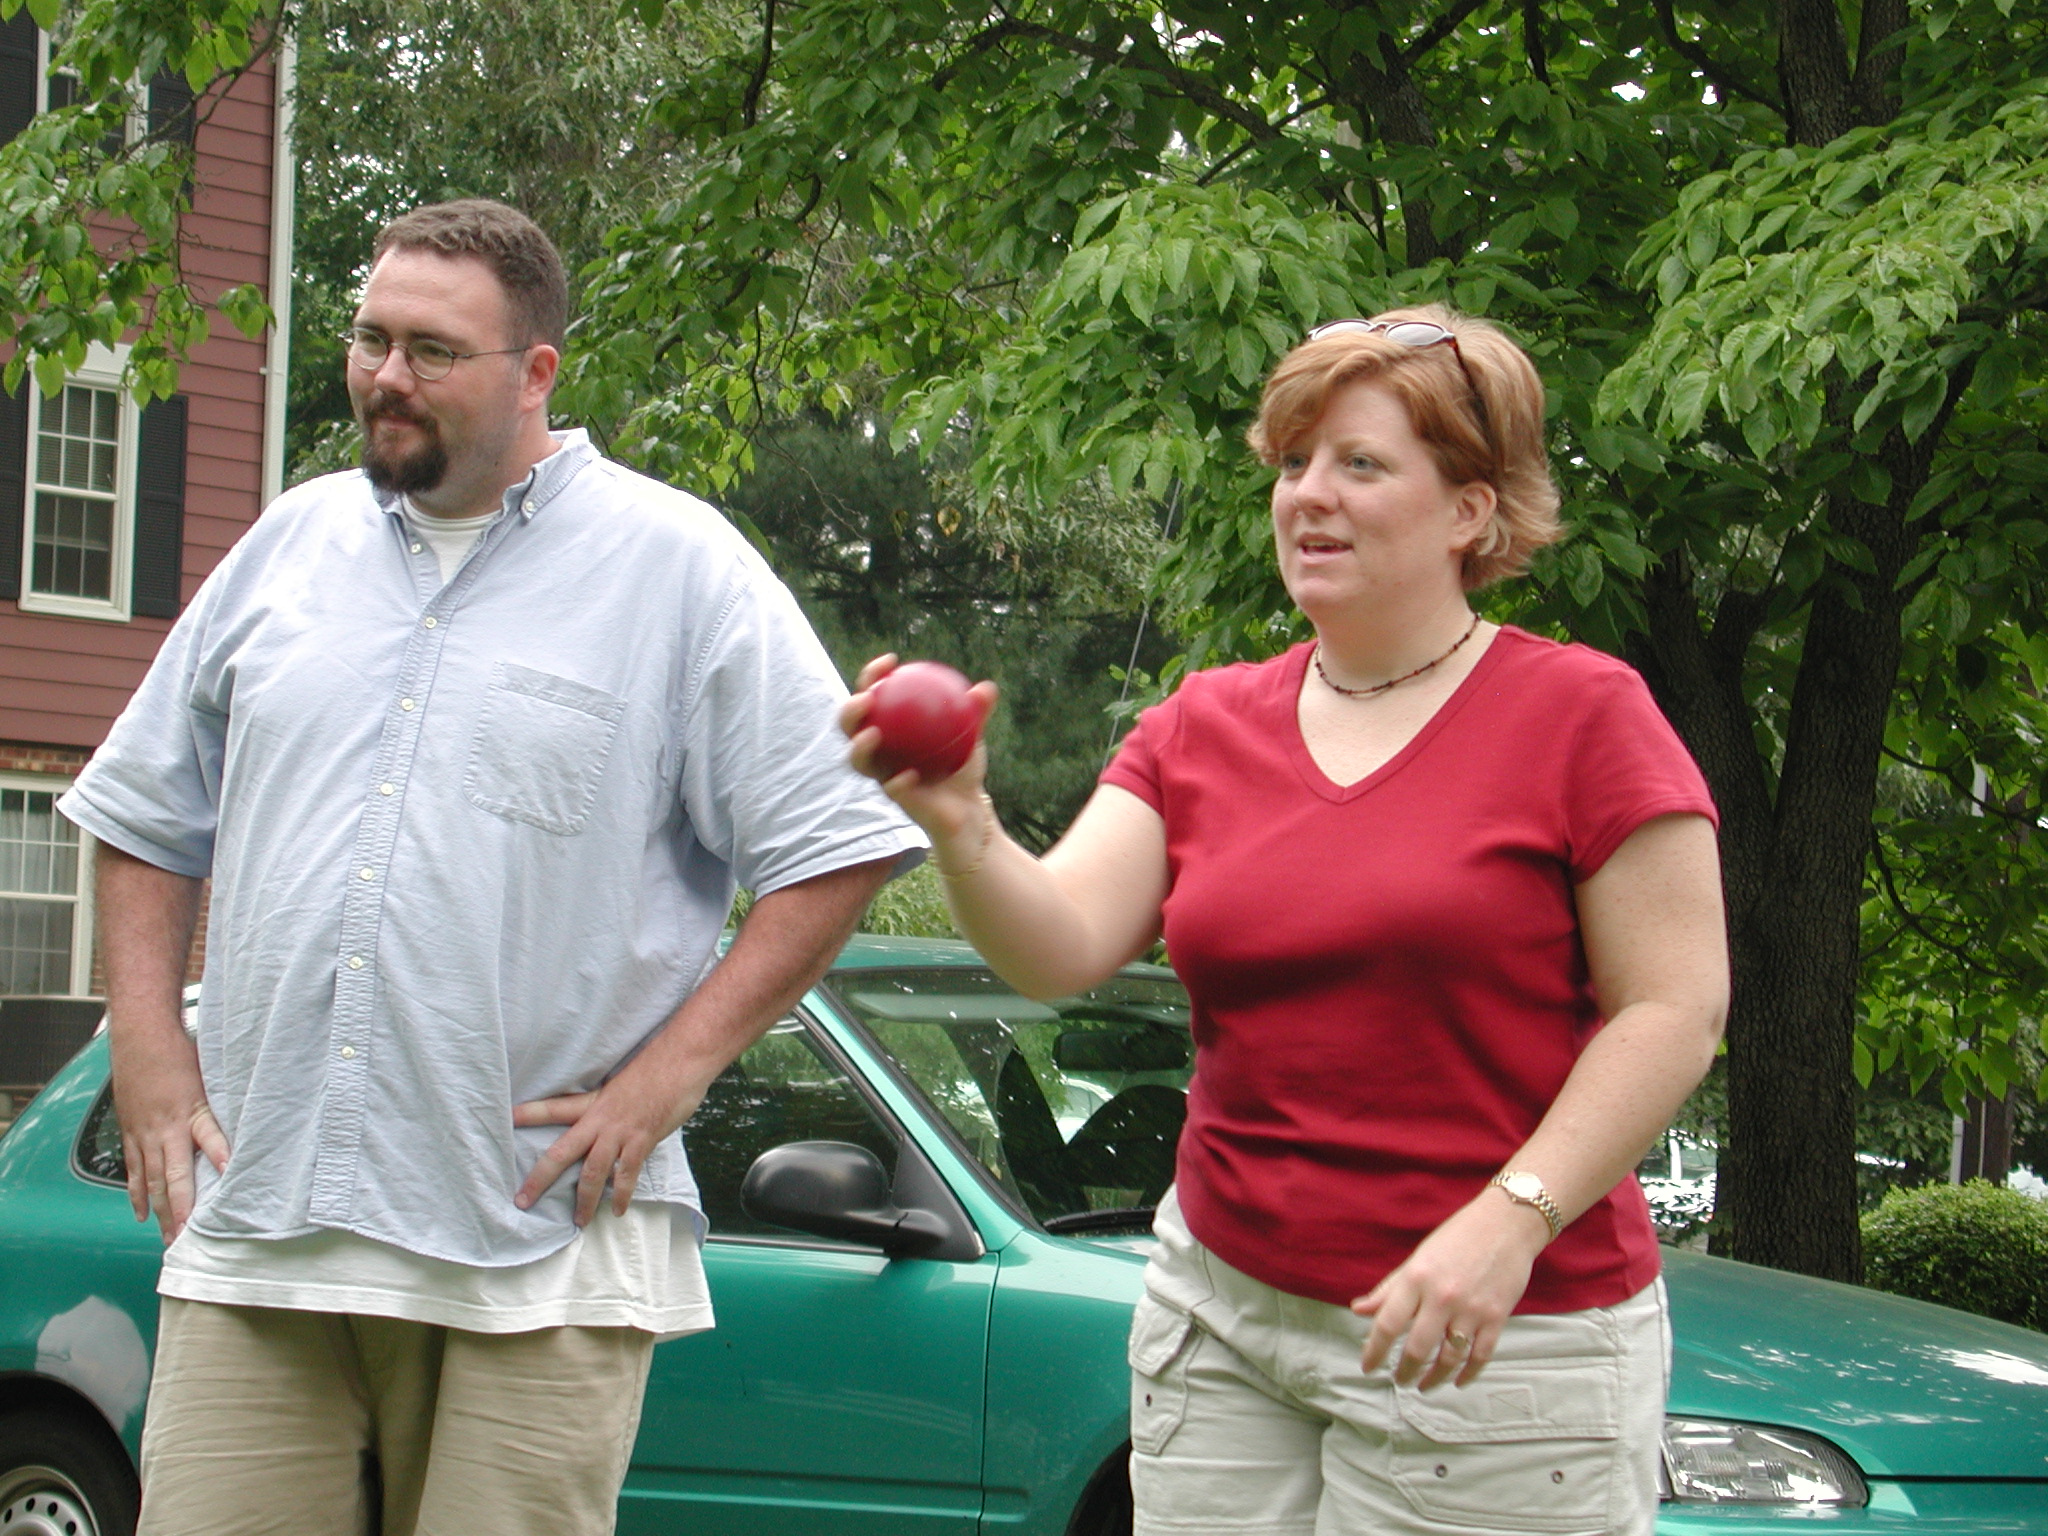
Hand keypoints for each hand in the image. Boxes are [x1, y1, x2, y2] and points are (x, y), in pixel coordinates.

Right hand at [113, 1051, 229, 1244]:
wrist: (140, 1034)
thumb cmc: (179, 1051)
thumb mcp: (210, 1074)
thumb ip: (223, 1105)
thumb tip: (249, 1125)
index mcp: (190, 1110)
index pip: (209, 1141)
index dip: (220, 1160)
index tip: (228, 1183)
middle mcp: (164, 1127)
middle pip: (174, 1176)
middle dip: (181, 1210)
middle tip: (188, 1239)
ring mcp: (143, 1132)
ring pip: (152, 1180)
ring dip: (160, 1211)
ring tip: (168, 1237)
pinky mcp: (131, 1132)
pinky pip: (133, 1170)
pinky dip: (137, 1194)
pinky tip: (141, 1213)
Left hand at [512, 1065, 704, 1226]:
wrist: (681, 1060)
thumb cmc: (656, 1066)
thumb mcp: (622, 1081)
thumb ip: (610, 1102)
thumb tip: (605, 1118)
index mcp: (593, 1101)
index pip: (553, 1108)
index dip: (529, 1114)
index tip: (506, 1120)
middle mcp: (600, 1119)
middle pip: (561, 1152)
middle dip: (540, 1179)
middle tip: (522, 1200)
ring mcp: (620, 1131)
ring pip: (592, 1172)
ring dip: (584, 1200)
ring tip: (579, 1221)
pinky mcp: (641, 1140)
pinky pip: (626, 1175)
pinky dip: (621, 1195)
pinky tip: (617, 1209)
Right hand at [840, 654, 999, 850]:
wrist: (967, 806)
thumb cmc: (962, 763)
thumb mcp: (973, 734)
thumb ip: (976, 711)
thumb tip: (985, 688)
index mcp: (891, 727)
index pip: (873, 695)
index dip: (873, 675)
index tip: (891, 660)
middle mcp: (879, 750)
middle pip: (850, 726)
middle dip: (850, 709)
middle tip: (867, 698)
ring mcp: (882, 774)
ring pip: (859, 761)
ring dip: (859, 747)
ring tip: (872, 735)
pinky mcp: (895, 799)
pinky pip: (891, 789)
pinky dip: (898, 781)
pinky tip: (909, 774)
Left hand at [1351, 1190, 1549, 1388]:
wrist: (1506, 1224)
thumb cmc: (1457, 1238)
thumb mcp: (1417, 1259)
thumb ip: (1389, 1289)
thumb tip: (1358, 1310)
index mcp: (1416, 1278)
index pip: (1387, 1323)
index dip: (1373, 1350)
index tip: (1367, 1367)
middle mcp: (1442, 1296)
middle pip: (1417, 1348)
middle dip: (1404, 1371)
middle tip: (1399, 1380)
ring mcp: (1471, 1309)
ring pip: (1448, 1358)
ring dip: (1433, 1378)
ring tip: (1423, 1385)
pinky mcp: (1497, 1317)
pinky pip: (1480, 1356)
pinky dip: (1468, 1374)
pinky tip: (1457, 1381)